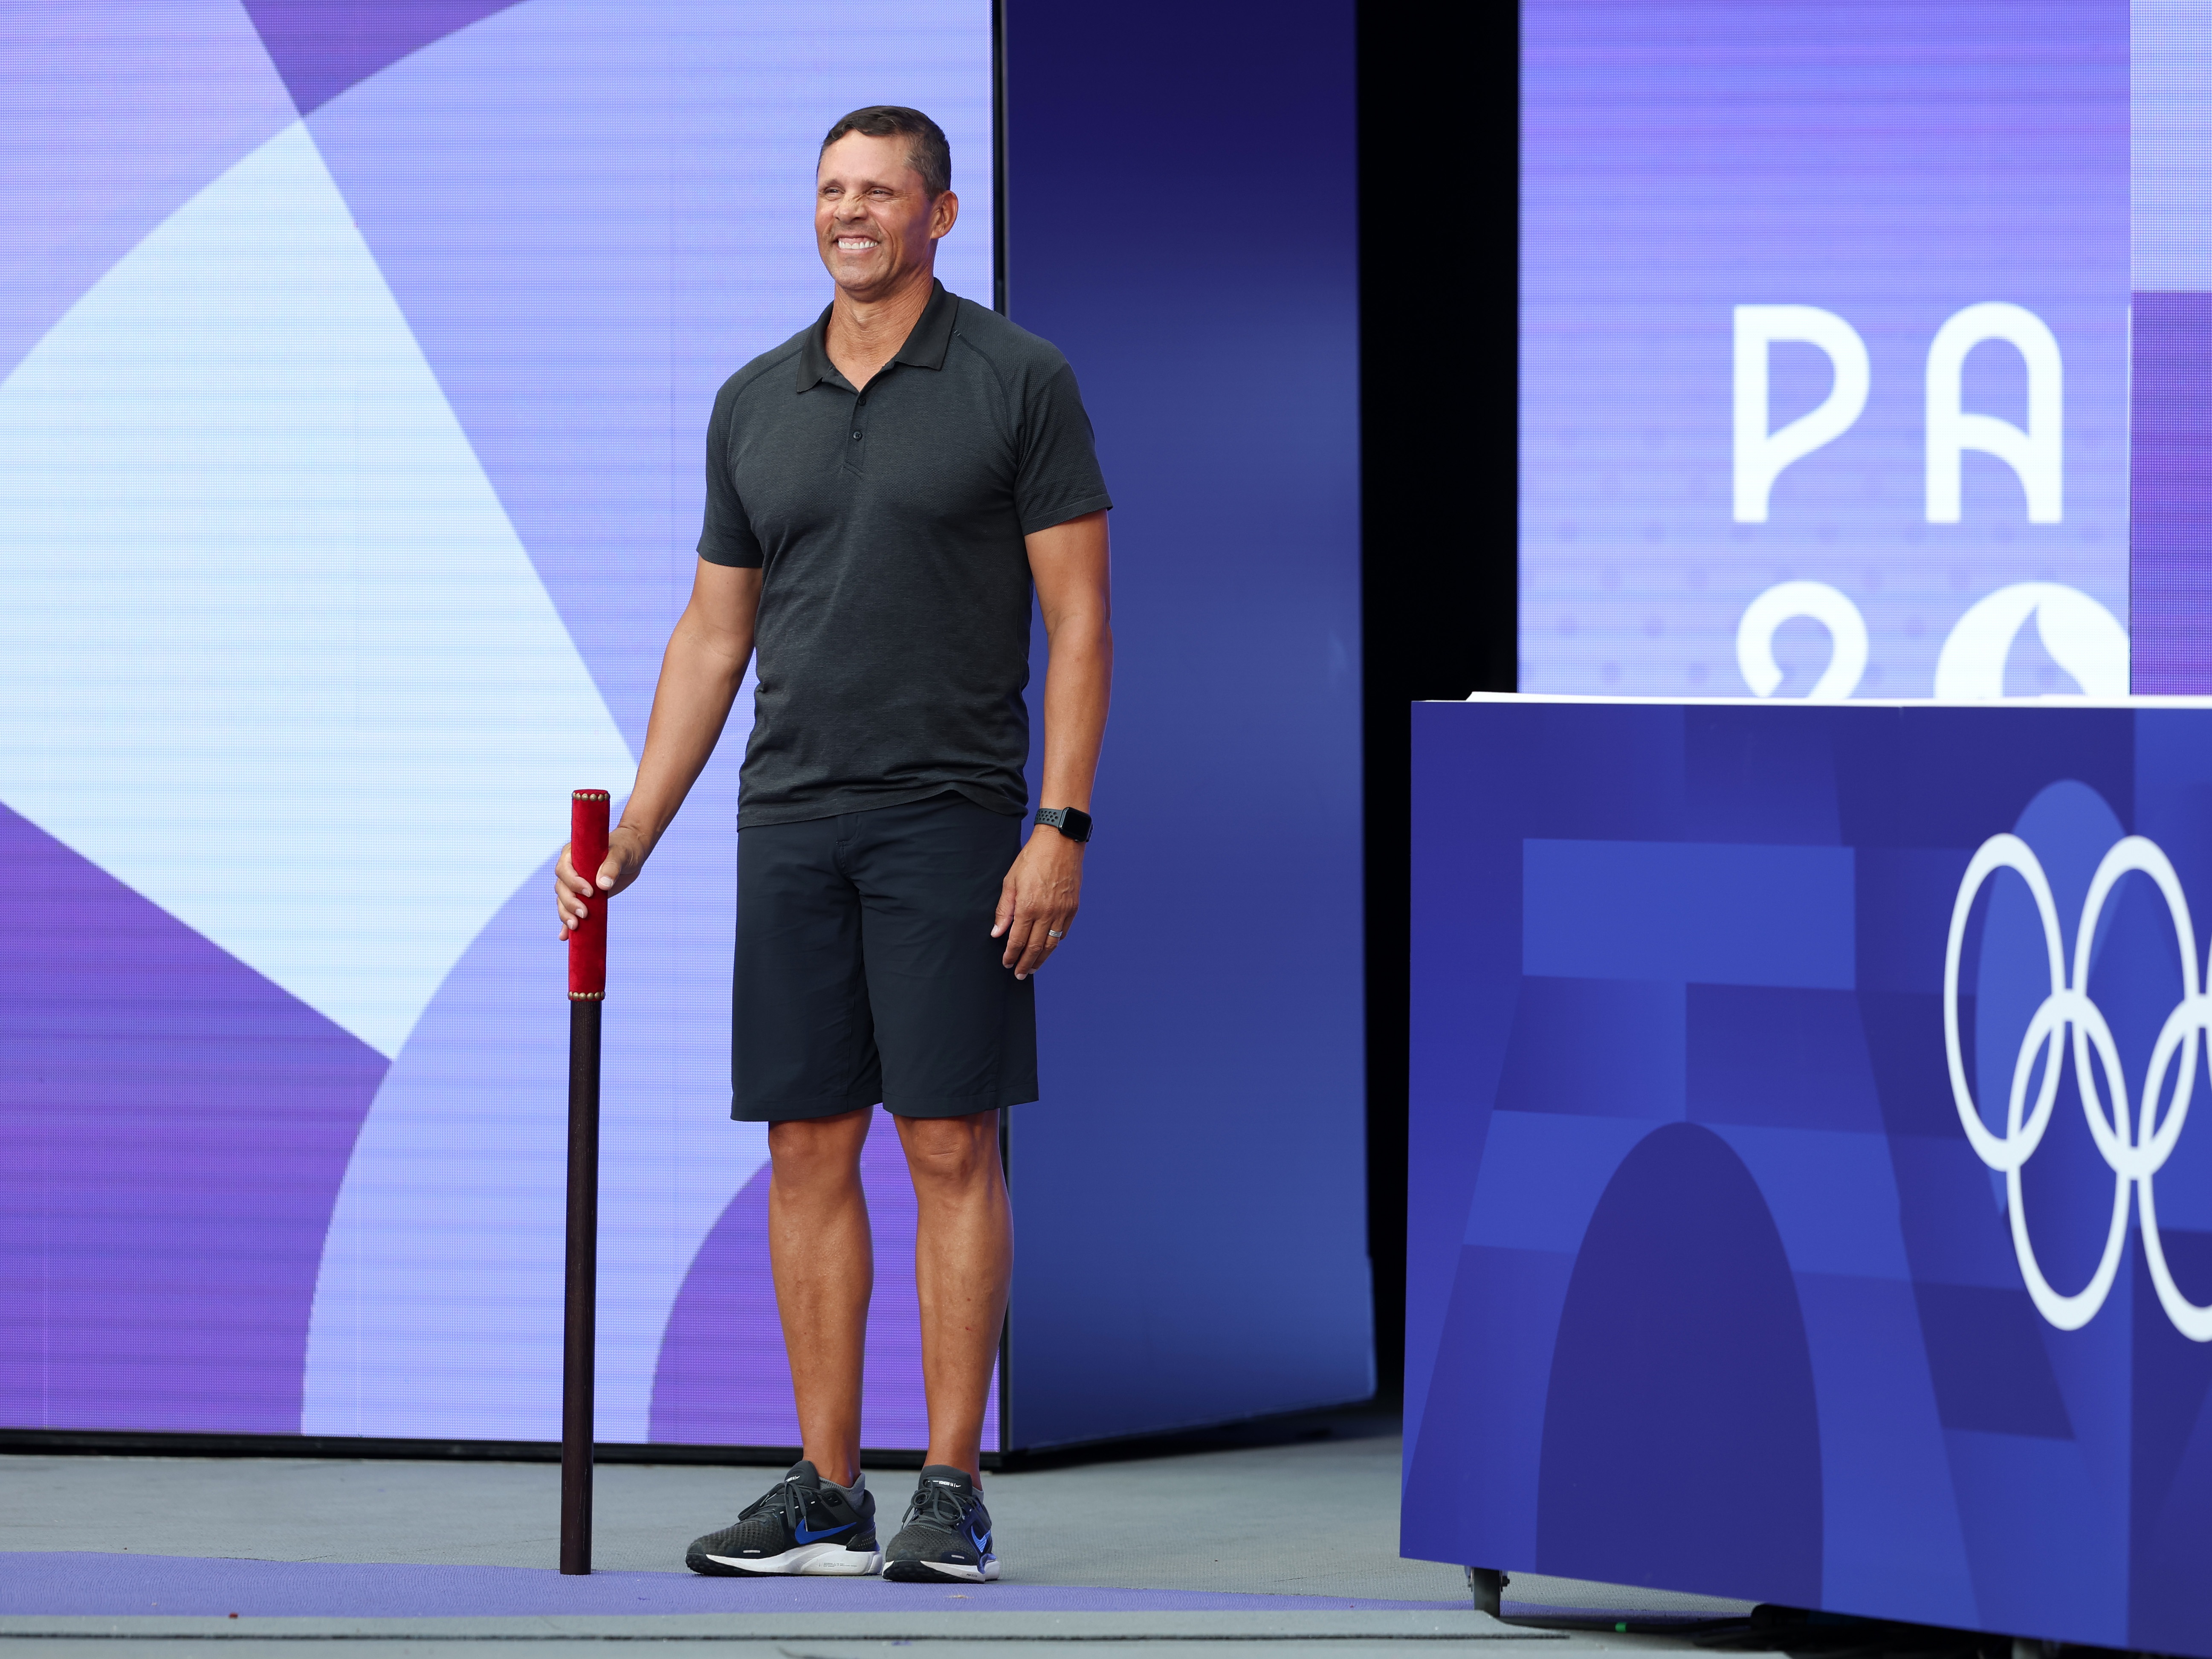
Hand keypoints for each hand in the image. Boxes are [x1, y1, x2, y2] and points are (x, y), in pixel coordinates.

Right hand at [556, 824, 649, 939]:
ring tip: (575, 927)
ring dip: (566, 915)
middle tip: (584, 914)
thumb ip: (612, 866)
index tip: (590, 892)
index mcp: (573, 855)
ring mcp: (574, 884)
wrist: (632, 851)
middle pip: (561, 889)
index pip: (564, 870)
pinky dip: (565, 923)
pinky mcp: (582, 896)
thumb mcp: (622, 853)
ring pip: (563, 901)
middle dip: (570, 903)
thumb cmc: (626, 847)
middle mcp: (570, 870)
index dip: (573, 883)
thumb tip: (603, 885)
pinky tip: (565, 937)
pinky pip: (570, 910)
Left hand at [992, 829, 1082, 979]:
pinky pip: (1063, 932)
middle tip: (1020, 974)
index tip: (1007, 964)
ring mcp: (1062, 911)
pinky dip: (1055, 943)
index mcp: (1028, 907)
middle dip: (1026, 963)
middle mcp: (1046, 913)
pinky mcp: (1073, 907)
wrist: (1060, 842)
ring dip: (1042, 959)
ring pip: (1051, 944)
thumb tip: (996, 933)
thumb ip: (1004, 910)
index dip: (1011, 955)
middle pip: (1035, 947)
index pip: (1017, 940)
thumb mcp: (1010, 881)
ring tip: (1034, 967)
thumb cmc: (1032, 858)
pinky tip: (1048, 947)